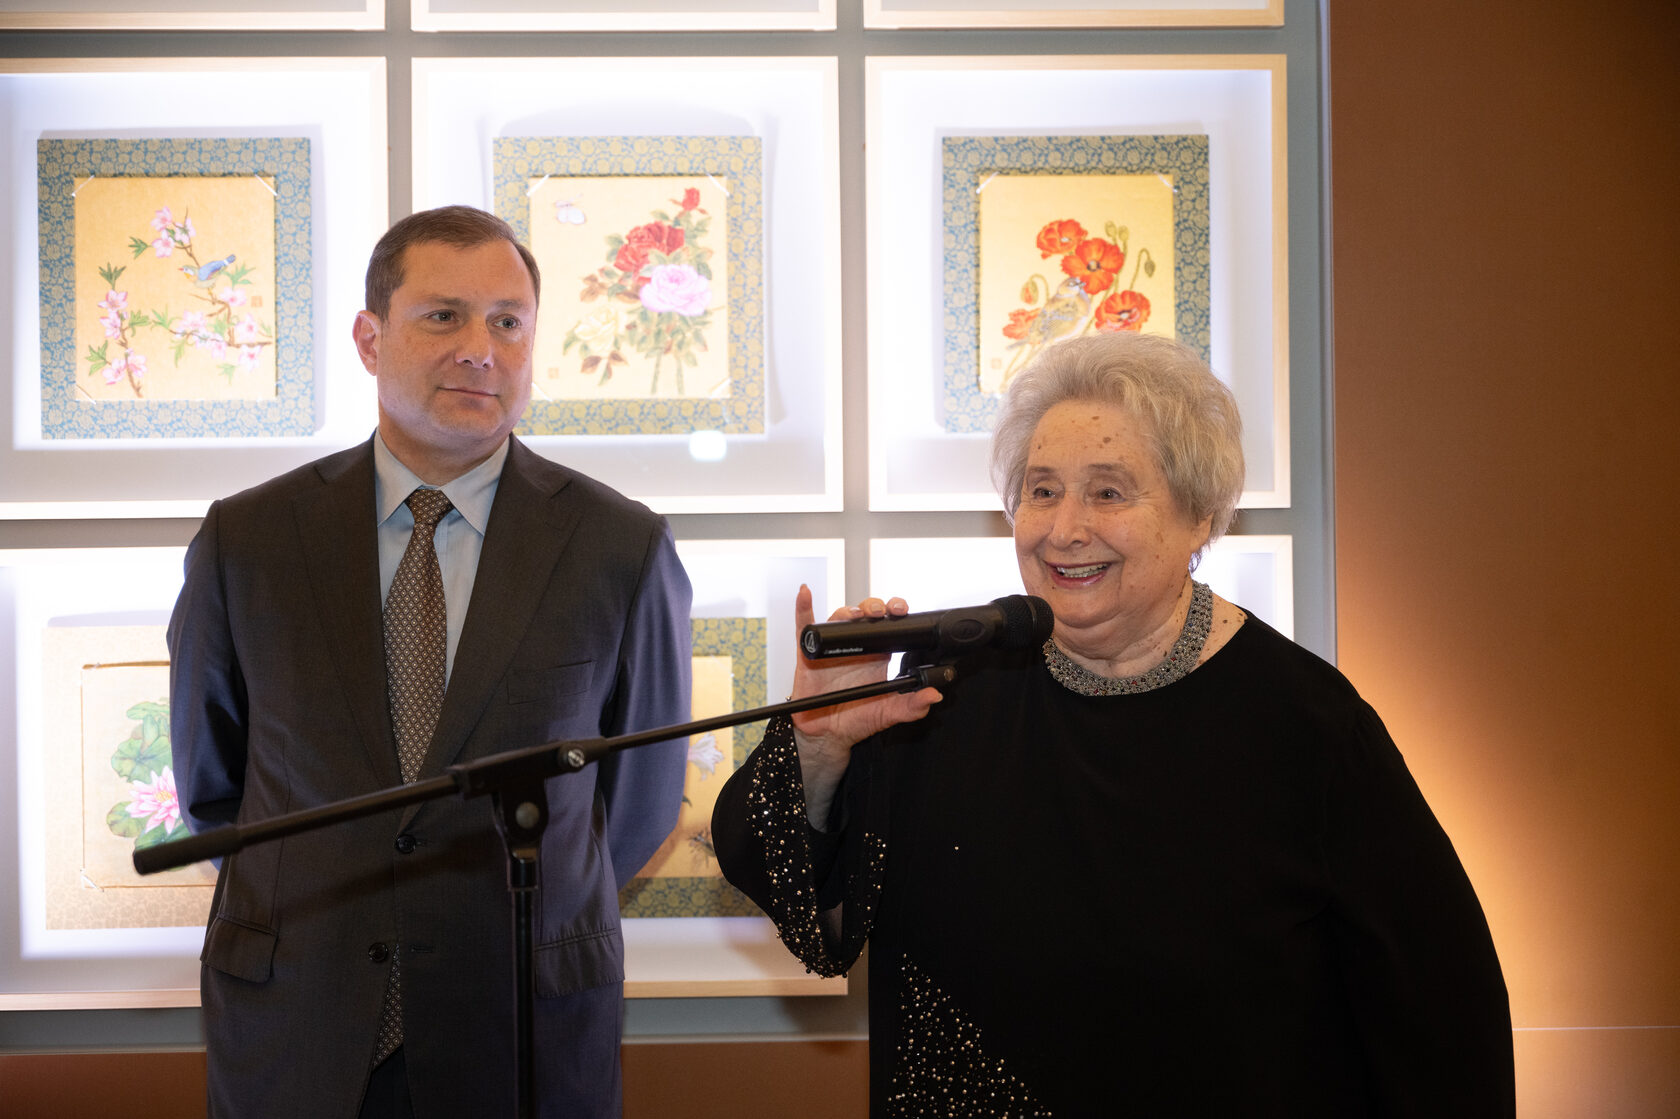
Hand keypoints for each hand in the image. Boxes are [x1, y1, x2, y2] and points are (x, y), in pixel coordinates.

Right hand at [787, 584, 940, 823]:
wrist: (827, 734)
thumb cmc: (857, 719)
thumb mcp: (888, 713)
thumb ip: (912, 706)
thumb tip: (933, 696)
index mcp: (878, 653)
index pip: (889, 624)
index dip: (895, 612)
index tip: (902, 611)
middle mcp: (856, 645)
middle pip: (865, 614)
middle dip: (875, 606)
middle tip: (884, 611)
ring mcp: (832, 646)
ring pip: (839, 617)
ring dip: (848, 610)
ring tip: (856, 614)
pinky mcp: (810, 653)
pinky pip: (804, 627)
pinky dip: (803, 608)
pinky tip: (805, 593)